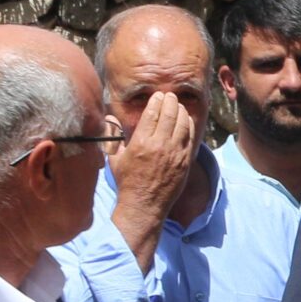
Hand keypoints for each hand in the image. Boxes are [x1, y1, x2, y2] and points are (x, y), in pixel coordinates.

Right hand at [109, 94, 197, 256]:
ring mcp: (175, 153)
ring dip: (181, 111)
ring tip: (178, 106)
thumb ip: (113, 137)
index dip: (157, 101)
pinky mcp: (186, 161)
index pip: (153, 113)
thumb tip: (109, 118)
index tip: (158, 96)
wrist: (144, 205)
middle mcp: (160, 145)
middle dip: (170, 101)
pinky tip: (186, 121)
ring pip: (183, 123)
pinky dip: (189, 125)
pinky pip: (190, 137)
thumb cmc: (127, 182)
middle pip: (170, 114)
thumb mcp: (115, 159)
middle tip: (170, 96)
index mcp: (141, 142)